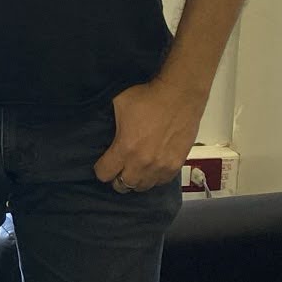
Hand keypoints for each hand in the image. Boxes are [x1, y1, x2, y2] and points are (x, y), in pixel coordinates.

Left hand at [95, 78, 207, 192]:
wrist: (180, 95)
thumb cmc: (148, 97)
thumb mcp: (118, 105)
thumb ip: (110, 123)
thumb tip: (103, 127)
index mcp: (125, 148)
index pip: (104, 174)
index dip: (101, 169)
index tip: (103, 163)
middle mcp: (142, 162)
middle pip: (123, 185)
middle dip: (117, 178)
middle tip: (118, 169)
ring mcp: (161, 166)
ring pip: (143, 186)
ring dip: (136, 180)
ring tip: (135, 170)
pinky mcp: (177, 164)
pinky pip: (161, 182)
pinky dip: (154, 178)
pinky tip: (152, 169)